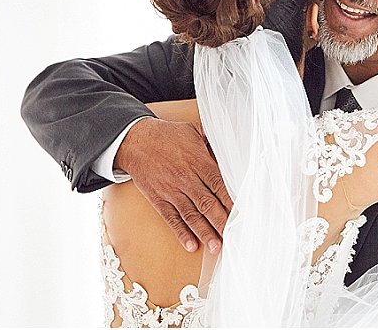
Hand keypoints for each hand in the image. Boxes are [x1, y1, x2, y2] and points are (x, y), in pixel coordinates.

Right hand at [114, 117, 232, 253]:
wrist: (136, 141)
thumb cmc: (168, 135)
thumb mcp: (194, 130)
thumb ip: (214, 140)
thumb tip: (233, 146)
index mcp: (199, 162)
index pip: (219, 185)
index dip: (231, 201)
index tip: (241, 213)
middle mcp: (186, 179)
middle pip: (208, 204)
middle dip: (221, 222)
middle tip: (233, 236)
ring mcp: (172, 191)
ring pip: (191, 215)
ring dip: (205, 232)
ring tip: (217, 247)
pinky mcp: (159, 199)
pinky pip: (171, 218)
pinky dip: (181, 232)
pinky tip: (191, 245)